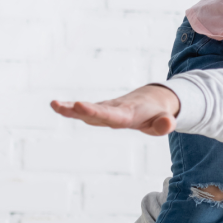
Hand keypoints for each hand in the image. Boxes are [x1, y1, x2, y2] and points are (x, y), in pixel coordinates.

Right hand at [50, 84, 179, 135]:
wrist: (155, 98)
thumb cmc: (158, 113)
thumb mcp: (164, 121)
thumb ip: (165, 124)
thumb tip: (168, 124)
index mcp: (128, 115)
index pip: (111, 115)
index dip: (96, 112)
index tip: (80, 105)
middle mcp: (115, 110)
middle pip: (96, 111)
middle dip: (81, 110)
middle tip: (63, 105)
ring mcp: (108, 109)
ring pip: (89, 110)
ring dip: (71, 109)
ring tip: (54, 104)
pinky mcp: (104, 110)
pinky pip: (88, 110)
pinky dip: (72, 109)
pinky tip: (57, 106)